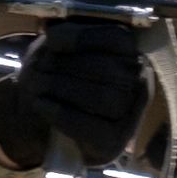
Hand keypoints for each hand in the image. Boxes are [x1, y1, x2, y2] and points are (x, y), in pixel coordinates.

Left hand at [0, 13, 150, 169]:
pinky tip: (41, 104)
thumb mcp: (62, 51)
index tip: (52, 41)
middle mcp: (140, 81)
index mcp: (130, 53)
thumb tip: (56, 36)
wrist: (49, 123)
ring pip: (102, 98)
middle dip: (65, 66)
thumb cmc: (61, 78)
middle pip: (106, 68)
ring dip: (62, 89)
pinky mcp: (114, 141)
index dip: (82, 38)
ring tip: (36, 85)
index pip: (116, 39)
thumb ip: (66, 37)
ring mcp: (131, 114)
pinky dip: (61, 113)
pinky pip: (90, 126)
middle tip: (36, 69)